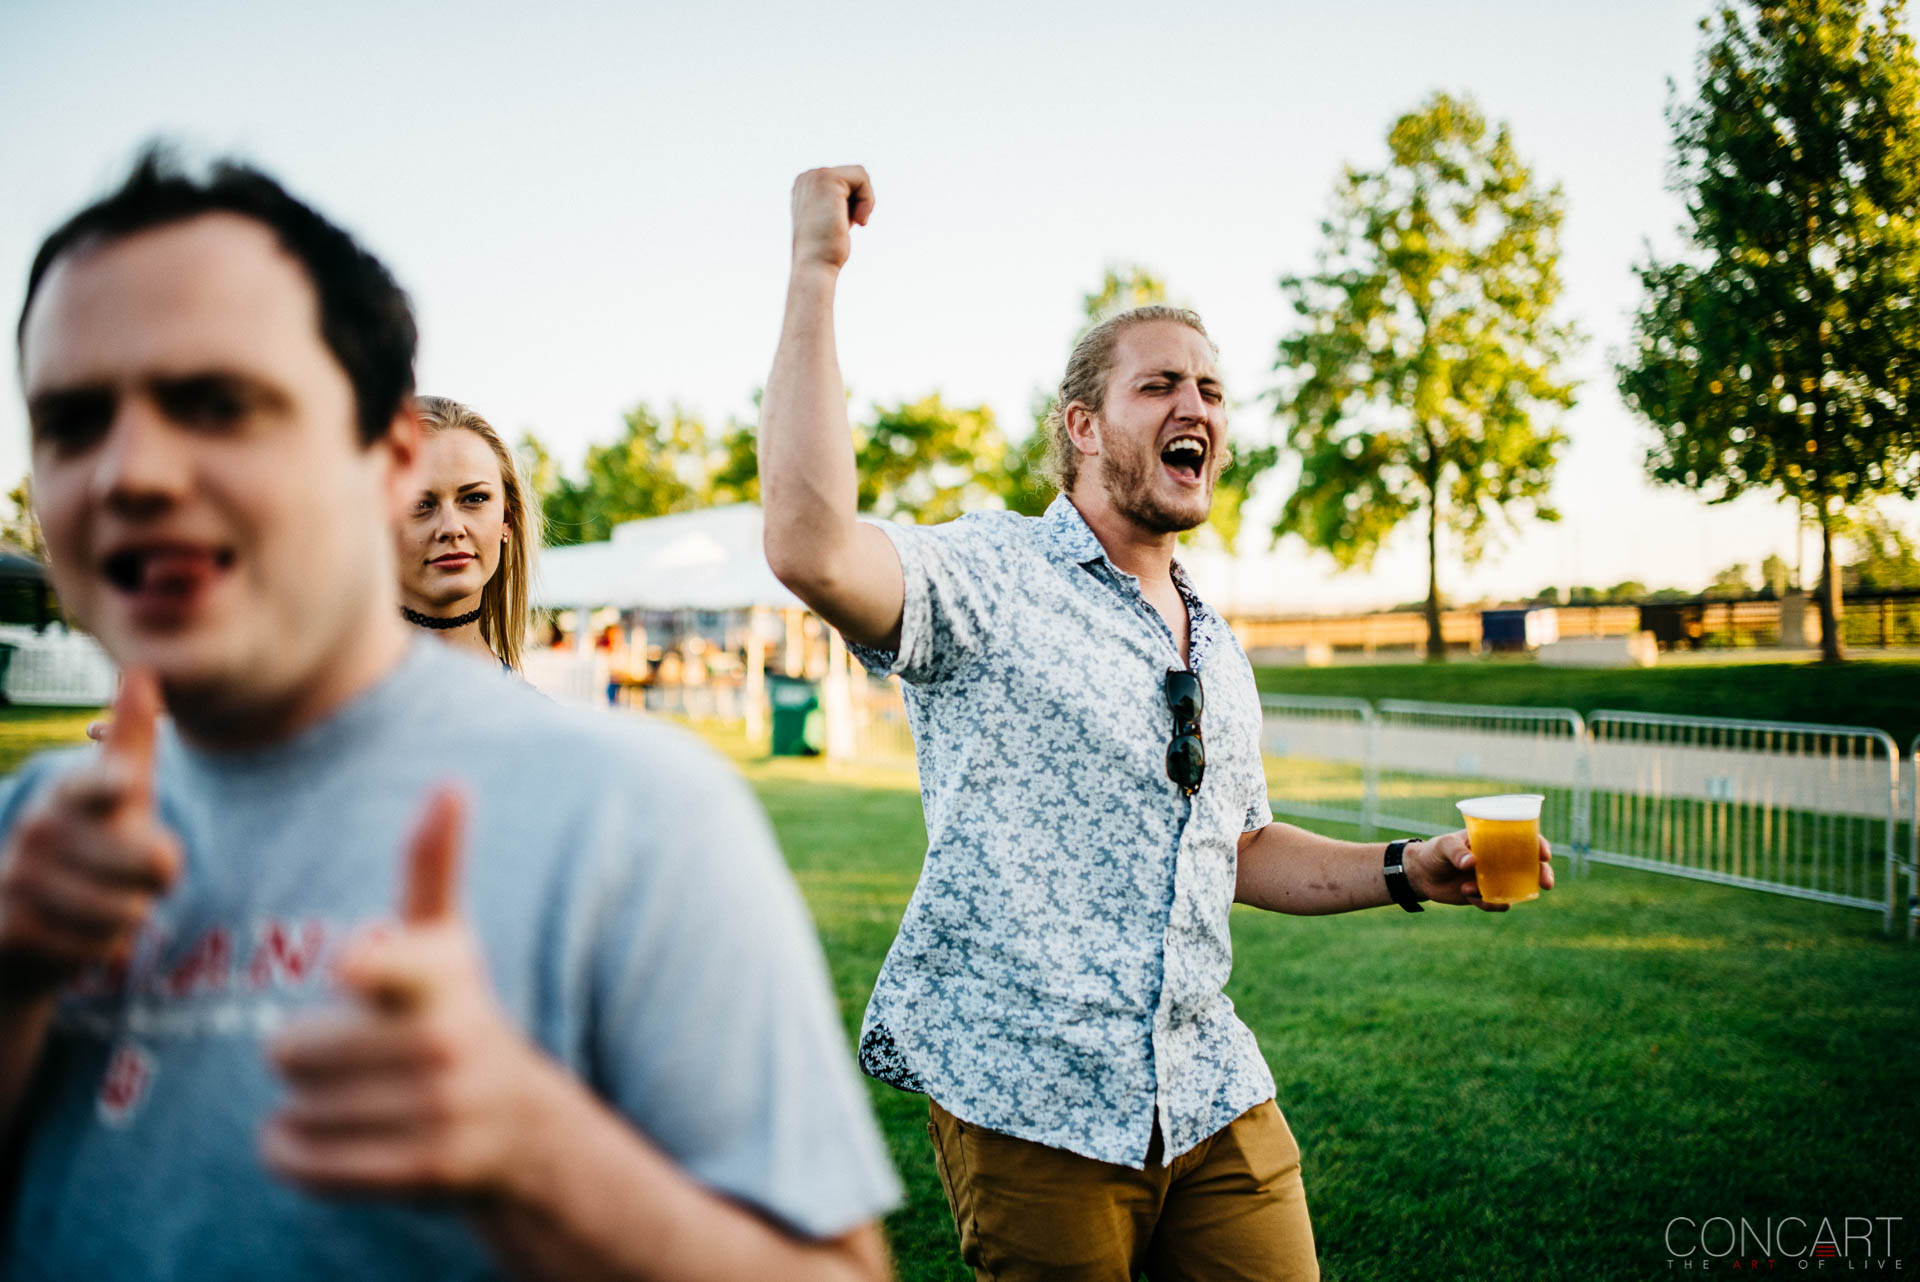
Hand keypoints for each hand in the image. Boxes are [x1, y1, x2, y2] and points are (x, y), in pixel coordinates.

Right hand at [0, 671, 177, 995]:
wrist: (23, 924)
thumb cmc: (91, 844)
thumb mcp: (117, 792)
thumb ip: (133, 738)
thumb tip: (143, 672)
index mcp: (71, 790)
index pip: (96, 785)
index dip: (113, 785)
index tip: (128, 785)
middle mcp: (39, 826)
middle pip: (148, 861)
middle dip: (159, 878)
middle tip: (140, 876)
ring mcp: (19, 876)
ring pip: (126, 909)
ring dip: (131, 915)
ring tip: (110, 903)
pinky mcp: (11, 927)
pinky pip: (98, 945)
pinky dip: (106, 946)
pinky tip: (83, 934)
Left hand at [262, 785, 565, 1197]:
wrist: (521, 1125)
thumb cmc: (454, 1012)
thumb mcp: (447, 940)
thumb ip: (433, 865)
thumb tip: (451, 782)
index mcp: (441, 975)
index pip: (392, 967)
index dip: (370, 966)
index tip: (353, 966)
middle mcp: (445, 1042)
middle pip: (289, 1050)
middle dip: (302, 1055)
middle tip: (350, 1053)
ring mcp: (438, 1111)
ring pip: (293, 1109)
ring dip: (302, 1108)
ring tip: (352, 1096)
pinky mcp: (422, 1170)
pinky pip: (302, 1161)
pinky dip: (293, 1154)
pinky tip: (328, 1135)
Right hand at [790, 165, 873, 272]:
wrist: (814, 266)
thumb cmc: (824, 252)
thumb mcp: (832, 221)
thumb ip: (839, 204)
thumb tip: (853, 197)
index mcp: (804, 186)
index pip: (845, 181)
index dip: (851, 204)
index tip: (840, 225)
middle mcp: (806, 177)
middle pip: (854, 175)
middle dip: (858, 202)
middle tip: (847, 226)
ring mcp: (815, 176)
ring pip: (860, 175)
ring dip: (864, 202)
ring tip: (854, 222)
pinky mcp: (828, 179)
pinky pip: (863, 178)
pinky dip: (867, 200)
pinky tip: (858, 220)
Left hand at [1405, 829, 1553, 912]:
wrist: (1420, 875)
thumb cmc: (1434, 852)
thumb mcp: (1443, 845)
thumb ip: (1456, 851)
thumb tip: (1471, 863)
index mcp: (1494, 841)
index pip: (1524, 839)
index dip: (1539, 845)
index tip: (1544, 854)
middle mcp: (1499, 860)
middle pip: (1531, 866)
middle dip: (1542, 874)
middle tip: (1546, 883)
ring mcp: (1494, 878)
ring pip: (1519, 888)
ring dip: (1510, 894)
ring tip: (1477, 891)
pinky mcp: (1486, 895)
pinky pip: (1498, 903)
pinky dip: (1488, 903)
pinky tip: (1468, 894)